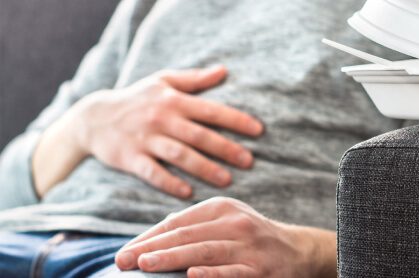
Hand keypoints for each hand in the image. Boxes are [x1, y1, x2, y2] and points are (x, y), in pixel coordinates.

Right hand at [32, 65, 263, 197]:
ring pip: (179, 155)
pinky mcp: (131, 158)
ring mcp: (146, 139)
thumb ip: (195, 79)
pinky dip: (169, 183)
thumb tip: (224, 70)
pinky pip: (153, 173)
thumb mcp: (162, 82)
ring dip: (204, 168)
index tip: (258, 131)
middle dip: (226, 148)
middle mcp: (161, 119)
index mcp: (173, 100)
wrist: (92, 117)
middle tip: (249, 161)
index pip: (211, 110)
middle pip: (199, 135)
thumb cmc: (136, 98)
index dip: (235, 120)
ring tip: (227, 180)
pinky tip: (188, 193)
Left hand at [115, 197, 337, 277]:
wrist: (299, 251)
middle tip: (123, 261)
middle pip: (186, 235)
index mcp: (221, 208)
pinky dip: (213, 274)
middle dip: (151, 248)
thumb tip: (153, 236)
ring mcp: (249, 247)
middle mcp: (235, 223)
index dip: (148, 238)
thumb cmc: (251, 239)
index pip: (177, 223)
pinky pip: (233, 272)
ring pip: (205, 252)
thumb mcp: (226, 222)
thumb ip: (194, 227)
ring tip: (146, 264)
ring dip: (173, 258)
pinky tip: (192, 276)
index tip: (124, 253)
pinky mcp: (261, 269)